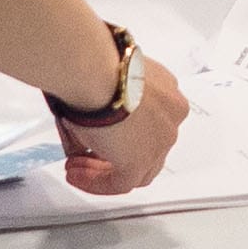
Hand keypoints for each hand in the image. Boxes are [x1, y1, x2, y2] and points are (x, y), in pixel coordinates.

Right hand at [59, 52, 190, 197]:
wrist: (95, 70)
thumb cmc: (97, 65)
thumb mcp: (106, 84)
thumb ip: (107, 108)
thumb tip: (85, 129)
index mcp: (167, 92)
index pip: (152, 122)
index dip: (123, 133)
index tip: (100, 133)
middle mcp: (171, 116)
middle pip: (148, 146)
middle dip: (114, 153)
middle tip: (85, 154)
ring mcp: (160, 141)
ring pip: (138, 169)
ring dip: (103, 170)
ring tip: (76, 167)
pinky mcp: (140, 161)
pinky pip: (121, 183)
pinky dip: (98, 182)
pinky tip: (77, 176)